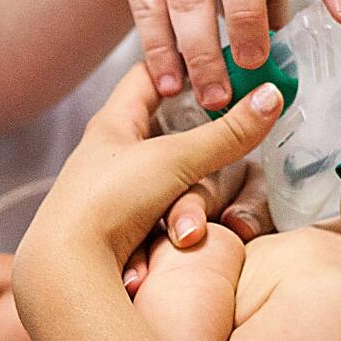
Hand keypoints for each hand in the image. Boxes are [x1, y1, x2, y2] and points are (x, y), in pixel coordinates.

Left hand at [20, 64, 282, 269]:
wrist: (68, 271)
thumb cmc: (106, 202)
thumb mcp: (173, 161)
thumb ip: (227, 133)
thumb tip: (272, 96)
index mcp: (114, 123)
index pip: (150, 74)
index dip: (184, 68)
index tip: (224, 75)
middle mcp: (114, 154)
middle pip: (177, 139)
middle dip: (203, 163)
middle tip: (228, 163)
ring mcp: (120, 193)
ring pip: (178, 187)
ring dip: (187, 212)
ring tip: (184, 235)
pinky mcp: (126, 229)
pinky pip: (167, 220)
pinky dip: (173, 233)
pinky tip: (175, 245)